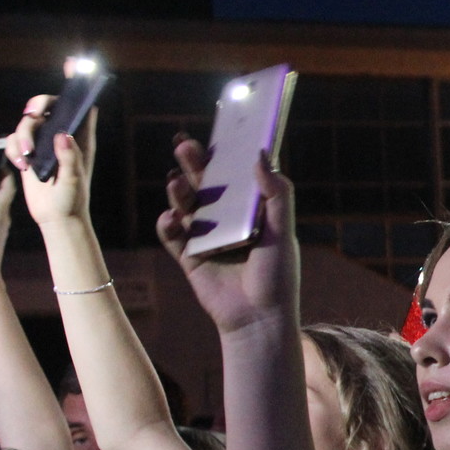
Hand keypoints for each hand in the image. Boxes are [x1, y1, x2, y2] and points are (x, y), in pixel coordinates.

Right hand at [8, 95, 96, 232]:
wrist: (56, 217)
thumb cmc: (72, 198)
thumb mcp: (75, 178)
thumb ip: (69, 156)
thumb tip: (62, 135)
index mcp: (81, 137)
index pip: (81, 105)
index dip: (78, 84)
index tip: (73, 65)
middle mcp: (62, 136)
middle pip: (47, 106)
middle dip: (37, 104)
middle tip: (32, 113)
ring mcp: (43, 144)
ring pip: (27, 123)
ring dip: (23, 136)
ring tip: (28, 158)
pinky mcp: (28, 154)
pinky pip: (14, 142)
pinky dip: (14, 150)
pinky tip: (22, 166)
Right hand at [155, 138, 299, 335]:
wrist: (259, 318)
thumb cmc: (277, 274)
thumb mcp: (281, 231)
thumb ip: (276, 194)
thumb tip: (262, 155)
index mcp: (251, 209)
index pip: (235, 174)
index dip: (225, 153)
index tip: (217, 131)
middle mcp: (226, 218)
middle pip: (206, 183)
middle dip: (194, 163)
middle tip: (186, 145)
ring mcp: (205, 235)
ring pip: (186, 205)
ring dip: (179, 192)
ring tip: (177, 182)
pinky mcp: (188, 256)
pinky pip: (172, 235)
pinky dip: (168, 224)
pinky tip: (171, 218)